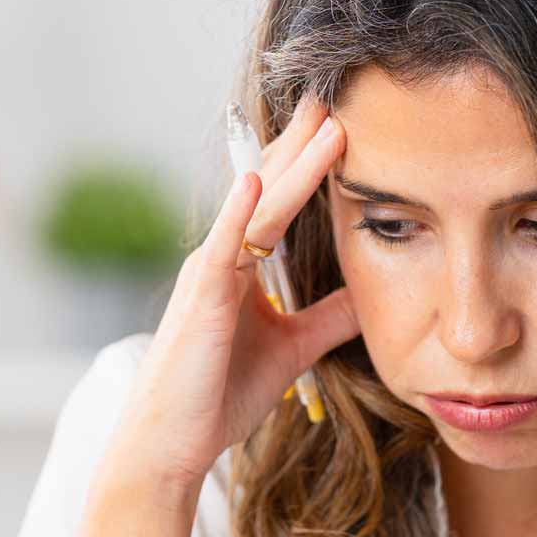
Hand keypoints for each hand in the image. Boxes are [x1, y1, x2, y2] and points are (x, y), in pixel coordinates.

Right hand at [113, 96, 360, 501]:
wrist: (170, 444)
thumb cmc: (216, 398)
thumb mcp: (290, 349)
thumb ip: (324, 318)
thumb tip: (366, 294)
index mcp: (240, 267)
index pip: (280, 201)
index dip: (309, 162)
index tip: (340, 122)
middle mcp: (221, 259)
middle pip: (269, 186)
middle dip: (302, 141)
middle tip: (334, 92)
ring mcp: (208, 274)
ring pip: (258, 207)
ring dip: (294, 165)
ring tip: (326, 123)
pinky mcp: (200, 300)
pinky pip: (223, 248)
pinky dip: (239, 214)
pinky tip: (256, 181)